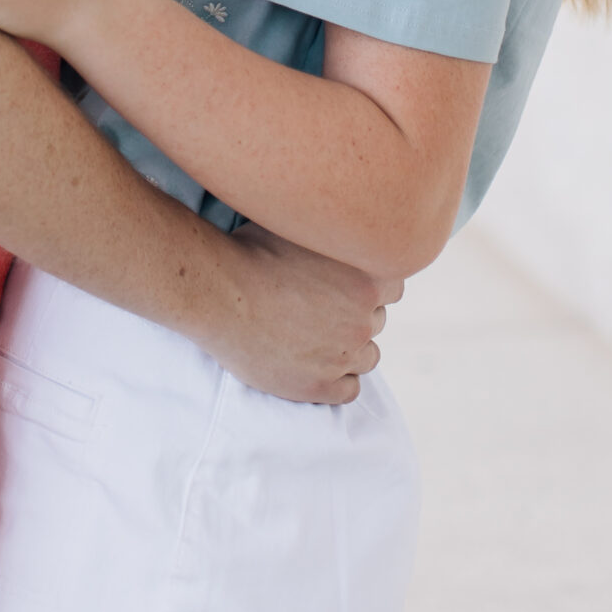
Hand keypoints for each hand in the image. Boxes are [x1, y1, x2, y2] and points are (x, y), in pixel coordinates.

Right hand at [207, 223, 403, 404]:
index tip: (343, 284)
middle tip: (320, 308)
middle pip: (377, 321)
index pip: (393, 287)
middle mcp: (364, 318)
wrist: (218, 292)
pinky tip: (315, 366)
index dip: (368, 285)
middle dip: (354, 315)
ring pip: (368, 357)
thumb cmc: (252, 250)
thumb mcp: (302, 226)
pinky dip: (337, 380)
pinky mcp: (320, 387)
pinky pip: (349, 390)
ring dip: (349, 349)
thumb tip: (345, 221)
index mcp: (368, 277)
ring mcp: (343, 356)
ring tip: (316, 337)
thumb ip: (335, 233)